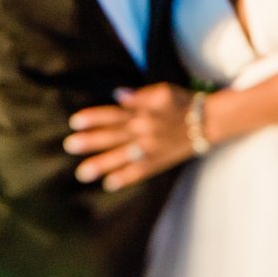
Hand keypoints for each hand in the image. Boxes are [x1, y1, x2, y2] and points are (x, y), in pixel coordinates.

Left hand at [65, 83, 200, 190]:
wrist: (208, 122)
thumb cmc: (182, 102)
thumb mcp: (162, 91)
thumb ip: (139, 96)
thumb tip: (118, 95)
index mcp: (144, 112)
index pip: (113, 114)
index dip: (94, 118)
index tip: (74, 122)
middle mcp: (145, 132)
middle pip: (113, 136)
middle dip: (90, 141)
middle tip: (69, 146)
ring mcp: (151, 150)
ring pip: (122, 157)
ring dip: (101, 164)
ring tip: (82, 172)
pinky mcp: (158, 162)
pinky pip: (140, 172)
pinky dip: (125, 178)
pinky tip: (109, 185)